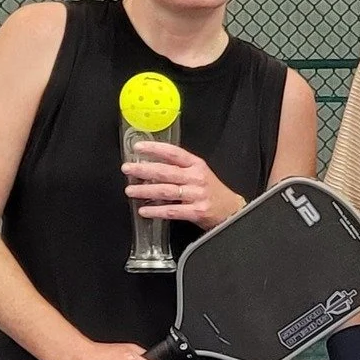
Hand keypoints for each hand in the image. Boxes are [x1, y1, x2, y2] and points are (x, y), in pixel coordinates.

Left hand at [123, 141, 244, 230]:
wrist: (232, 210)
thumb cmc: (213, 192)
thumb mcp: (200, 174)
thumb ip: (179, 169)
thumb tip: (150, 168)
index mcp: (197, 165)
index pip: (174, 153)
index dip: (155, 149)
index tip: (139, 148)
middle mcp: (197, 178)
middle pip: (166, 172)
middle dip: (144, 170)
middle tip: (128, 169)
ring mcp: (197, 195)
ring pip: (166, 191)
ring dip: (145, 191)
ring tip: (130, 191)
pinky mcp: (197, 211)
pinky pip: (172, 210)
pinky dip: (156, 211)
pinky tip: (144, 210)